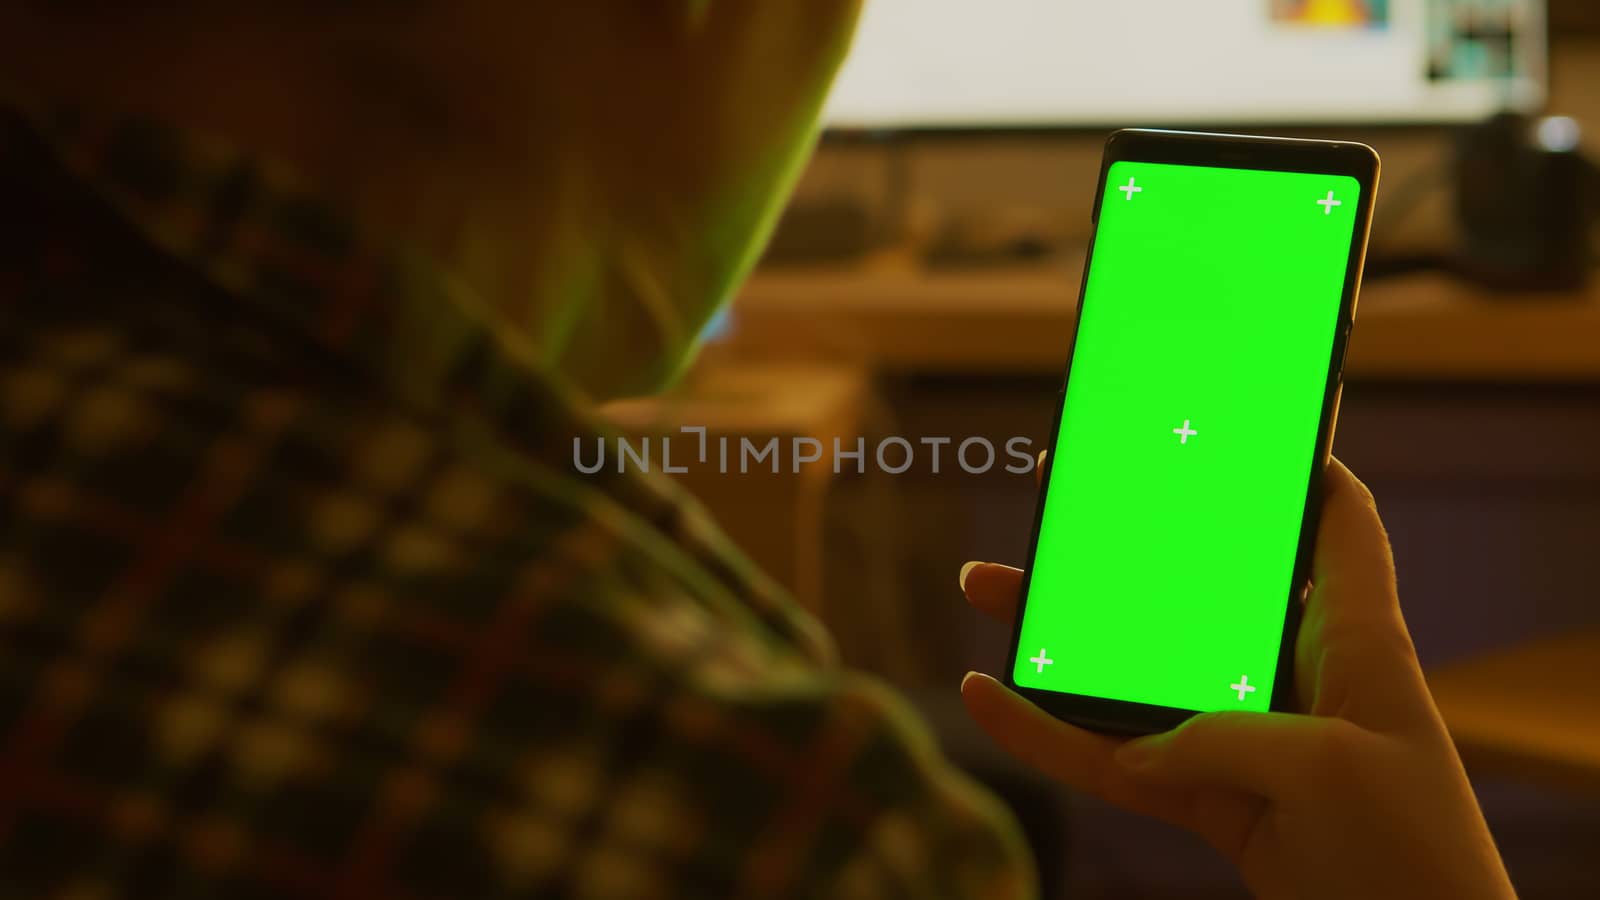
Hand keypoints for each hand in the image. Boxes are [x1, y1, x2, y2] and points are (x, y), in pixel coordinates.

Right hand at [959, 456, 1515, 899]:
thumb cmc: (1410, 852)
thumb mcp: (1329, 769)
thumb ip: (1225, 736)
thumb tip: (1144, 749)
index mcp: (1354, 644)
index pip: (1341, 529)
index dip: (1305, 472)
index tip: (1243, 427)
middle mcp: (1291, 677)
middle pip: (1195, 586)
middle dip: (1125, 541)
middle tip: (1060, 494)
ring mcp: (1239, 736)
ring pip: (1131, 666)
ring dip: (1057, 630)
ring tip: (982, 584)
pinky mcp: (1204, 798)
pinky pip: (1108, 758)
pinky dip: (1045, 735)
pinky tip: (988, 702)